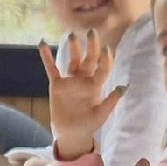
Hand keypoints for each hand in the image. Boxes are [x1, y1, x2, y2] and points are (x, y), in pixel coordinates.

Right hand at [39, 30, 122, 155]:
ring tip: (72, 35)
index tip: (105, 48)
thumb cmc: (89, 124)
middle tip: (91, 32)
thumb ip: (111, 101)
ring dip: (73, 48)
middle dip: (91, 46)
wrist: (72, 133)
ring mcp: (70, 81)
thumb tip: (124, 87)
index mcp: (96, 85)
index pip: (102, 68)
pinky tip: (42, 43)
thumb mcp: (102, 115)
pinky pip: (51, 68)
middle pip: (89, 59)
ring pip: (73, 60)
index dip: (104, 59)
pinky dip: (47, 57)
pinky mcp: (57, 85)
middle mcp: (84, 79)